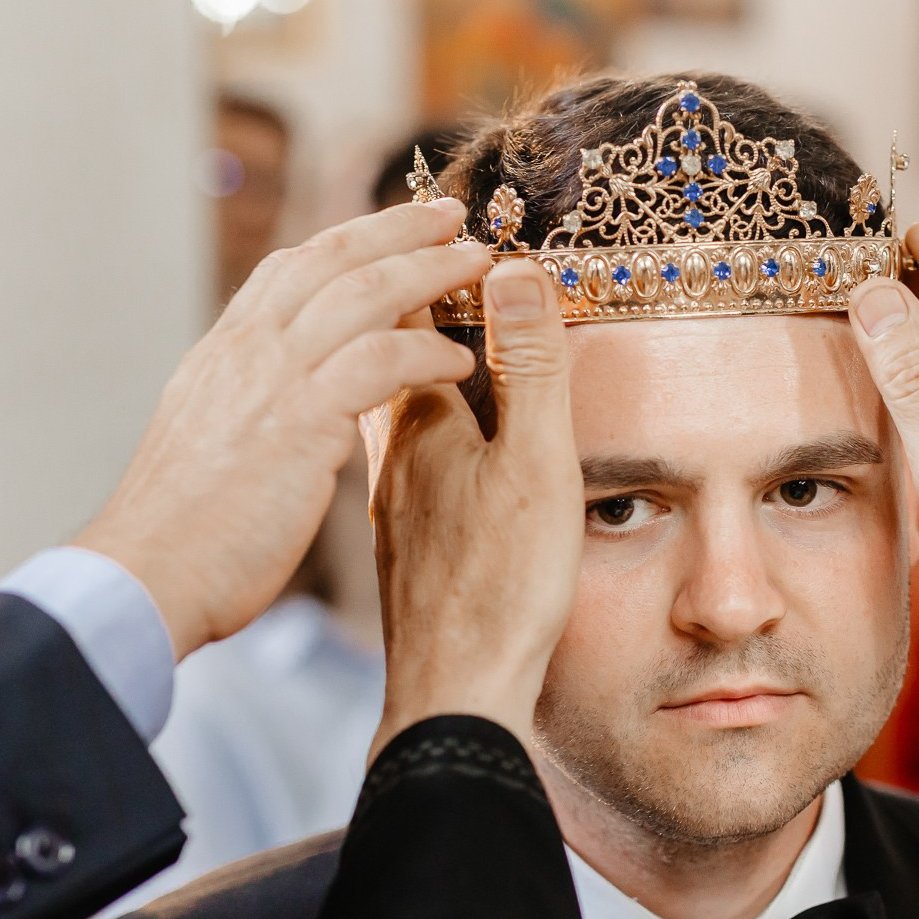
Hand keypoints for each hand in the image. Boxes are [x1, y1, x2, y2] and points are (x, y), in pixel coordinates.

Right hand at [73, 199, 490, 658]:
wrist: (143, 576)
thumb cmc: (179, 537)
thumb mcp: (204, 449)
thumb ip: (242, 415)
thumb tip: (268, 416)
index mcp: (221, 355)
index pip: (287, 271)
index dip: (345, 244)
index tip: (389, 231)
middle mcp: (245, 351)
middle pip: (332, 258)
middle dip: (398, 228)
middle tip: (450, 214)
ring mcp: (271, 379)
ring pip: (365, 293)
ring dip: (429, 270)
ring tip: (478, 263)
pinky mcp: (301, 420)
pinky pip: (379, 360)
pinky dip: (425, 349)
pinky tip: (460, 359)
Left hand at [365, 261, 582, 751]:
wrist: (453, 698)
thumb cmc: (502, 591)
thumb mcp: (535, 469)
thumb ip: (530, 371)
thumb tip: (514, 270)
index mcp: (420, 423)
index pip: (409, 313)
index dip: (431, 260)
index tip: (459, 219)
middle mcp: (392, 454)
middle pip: (384, 348)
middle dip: (409, 290)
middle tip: (443, 241)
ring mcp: (394, 501)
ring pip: (388, 401)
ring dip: (410, 348)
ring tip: (441, 315)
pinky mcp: (405, 542)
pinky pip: (400, 447)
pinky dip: (414, 408)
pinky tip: (436, 426)